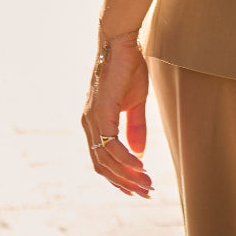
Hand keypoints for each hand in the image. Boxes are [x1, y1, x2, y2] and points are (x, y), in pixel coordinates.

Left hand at [82, 32, 152, 197]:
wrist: (121, 43)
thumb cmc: (128, 67)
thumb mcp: (136, 102)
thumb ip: (135, 128)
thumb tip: (138, 154)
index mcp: (95, 122)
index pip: (103, 159)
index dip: (119, 175)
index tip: (137, 187)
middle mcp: (88, 124)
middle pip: (102, 165)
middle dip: (124, 182)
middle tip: (145, 193)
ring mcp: (92, 120)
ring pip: (106, 160)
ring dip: (127, 175)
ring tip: (147, 185)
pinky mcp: (100, 114)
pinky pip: (111, 145)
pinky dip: (125, 160)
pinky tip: (140, 167)